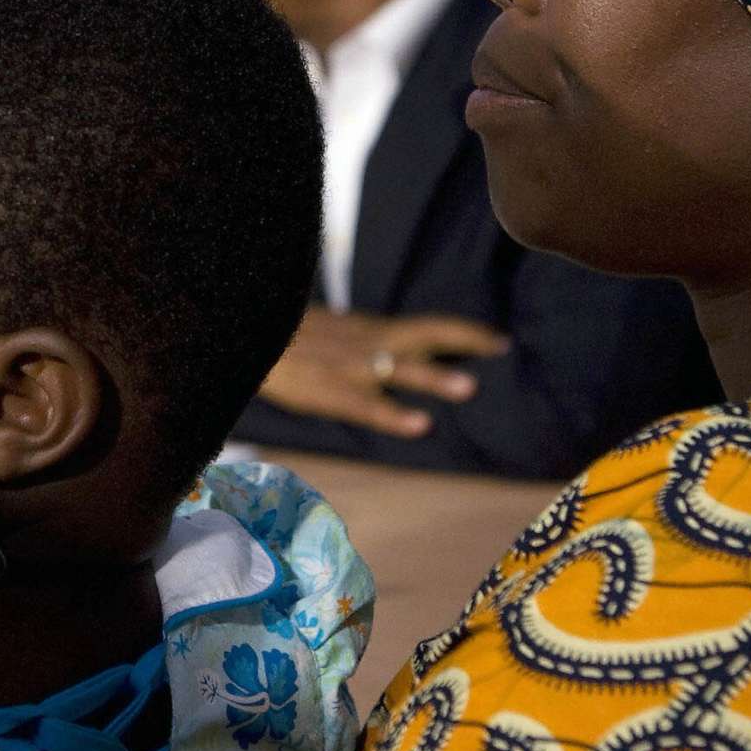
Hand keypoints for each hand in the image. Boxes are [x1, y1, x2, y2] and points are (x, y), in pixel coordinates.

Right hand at [258, 305, 510, 438]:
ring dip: (435, 378)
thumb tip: (399, 354)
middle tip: (503, 350)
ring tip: (469, 388)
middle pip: (427, 335)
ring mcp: (351, 366)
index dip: (465, 332)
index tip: (500, 340)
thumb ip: (367, 342)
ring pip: (400, 368)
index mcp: (372, 330)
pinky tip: (419, 425)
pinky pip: (366, 404)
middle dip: (466, 342)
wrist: (247, 334)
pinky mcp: (330, 390)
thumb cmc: (289, 338)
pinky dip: (394, 414)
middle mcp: (369, 342)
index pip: (429, 326)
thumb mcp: (336, 333)